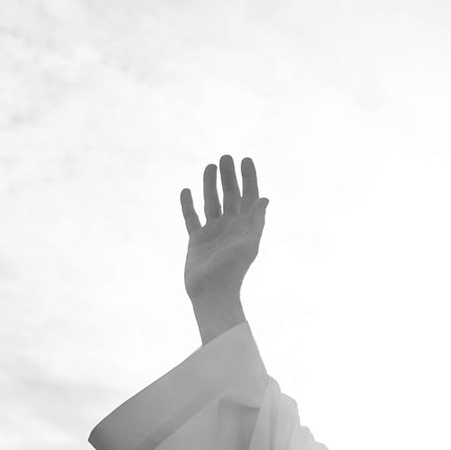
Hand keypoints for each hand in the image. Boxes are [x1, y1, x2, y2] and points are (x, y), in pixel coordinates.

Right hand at [181, 155, 266, 337]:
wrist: (212, 293)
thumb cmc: (233, 271)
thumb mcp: (248, 244)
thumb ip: (256, 222)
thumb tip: (264, 198)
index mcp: (246, 227)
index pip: (249, 196)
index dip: (248, 178)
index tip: (245, 159)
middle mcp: (231, 227)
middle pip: (230, 195)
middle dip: (228, 176)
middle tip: (225, 156)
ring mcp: (213, 232)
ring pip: (211, 202)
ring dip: (210, 185)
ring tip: (209, 166)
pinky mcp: (197, 240)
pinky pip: (191, 218)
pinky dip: (188, 205)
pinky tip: (186, 190)